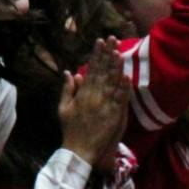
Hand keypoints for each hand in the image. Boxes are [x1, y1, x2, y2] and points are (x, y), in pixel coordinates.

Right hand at [59, 37, 127, 165]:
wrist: (80, 151)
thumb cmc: (70, 129)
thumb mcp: (63, 108)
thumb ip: (67, 89)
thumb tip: (70, 72)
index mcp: (82, 93)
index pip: (91, 69)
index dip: (96, 54)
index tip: (99, 41)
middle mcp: (94, 96)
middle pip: (103, 71)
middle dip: (107, 54)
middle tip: (112, 38)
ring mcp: (105, 105)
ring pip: (112, 82)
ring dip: (116, 66)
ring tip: (119, 50)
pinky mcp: (114, 116)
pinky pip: (120, 99)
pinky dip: (123, 87)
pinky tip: (126, 75)